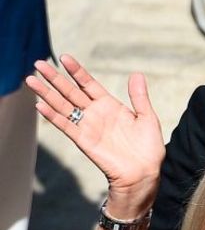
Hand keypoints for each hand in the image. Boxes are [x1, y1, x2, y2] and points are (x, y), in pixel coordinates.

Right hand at [26, 55, 163, 213]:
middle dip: (54, 78)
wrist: (144, 173)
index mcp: (110, 106)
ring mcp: (88, 126)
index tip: (64, 57)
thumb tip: (136, 74)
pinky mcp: (83, 140)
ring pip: (63, 106)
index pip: (88, 84)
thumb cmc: (148, 148)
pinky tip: (40, 105)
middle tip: (39, 63)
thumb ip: (139, 97)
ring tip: (30, 80)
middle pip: (70, 92)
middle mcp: (96, 114)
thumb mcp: (147, 118)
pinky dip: (52, 116)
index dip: (76, 71)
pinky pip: (65, 126)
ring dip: (46, 93)